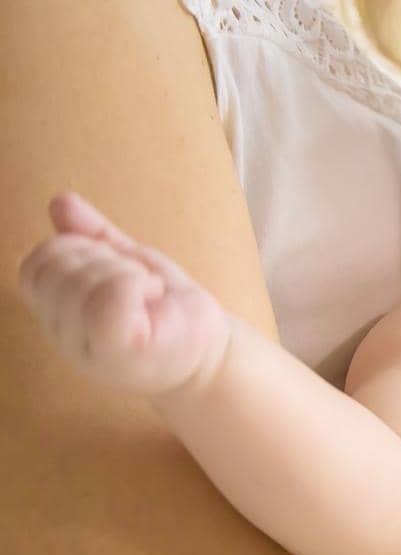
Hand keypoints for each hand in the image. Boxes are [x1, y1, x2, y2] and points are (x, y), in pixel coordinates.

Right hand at [18, 193, 229, 397]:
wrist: (211, 350)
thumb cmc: (169, 307)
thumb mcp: (127, 263)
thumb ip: (91, 235)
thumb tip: (61, 200)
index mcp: (56, 315)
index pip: (35, 265)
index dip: (75, 250)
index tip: (114, 265)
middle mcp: (62, 337)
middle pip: (57, 267)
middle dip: (105, 259)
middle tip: (138, 283)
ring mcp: (86, 349)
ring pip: (84, 279)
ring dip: (127, 272)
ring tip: (147, 294)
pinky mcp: (117, 353)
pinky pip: (109, 296)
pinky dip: (137, 283)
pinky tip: (152, 299)